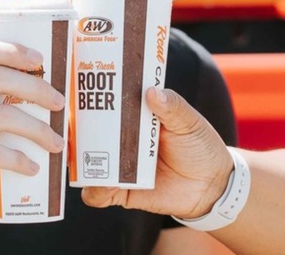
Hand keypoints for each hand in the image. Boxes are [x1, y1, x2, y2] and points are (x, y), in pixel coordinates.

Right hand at [81, 87, 232, 218]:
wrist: (214, 186)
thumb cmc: (200, 146)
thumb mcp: (189, 121)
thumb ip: (172, 106)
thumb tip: (151, 91)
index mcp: (132, 118)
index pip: (105, 105)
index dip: (89, 99)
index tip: (77, 90)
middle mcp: (120, 141)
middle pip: (87, 135)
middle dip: (74, 131)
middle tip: (70, 126)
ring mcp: (118, 167)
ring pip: (86, 164)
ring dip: (78, 162)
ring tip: (81, 158)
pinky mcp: (122, 192)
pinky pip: (98, 194)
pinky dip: (94, 191)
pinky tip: (102, 185)